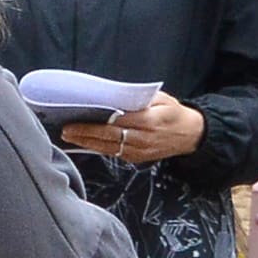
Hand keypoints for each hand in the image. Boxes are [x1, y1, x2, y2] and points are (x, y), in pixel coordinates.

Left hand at [60, 95, 202, 163]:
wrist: (190, 135)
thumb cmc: (173, 113)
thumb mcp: (161, 99)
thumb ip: (138, 99)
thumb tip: (113, 98)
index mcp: (151, 120)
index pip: (120, 120)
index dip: (99, 120)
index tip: (81, 116)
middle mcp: (145, 139)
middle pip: (110, 137)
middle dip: (86, 134)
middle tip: (66, 129)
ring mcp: (140, 152)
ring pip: (109, 148)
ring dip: (87, 143)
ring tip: (69, 137)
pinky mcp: (137, 159)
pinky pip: (114, 154)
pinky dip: (97, 148)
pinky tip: (84, 142)